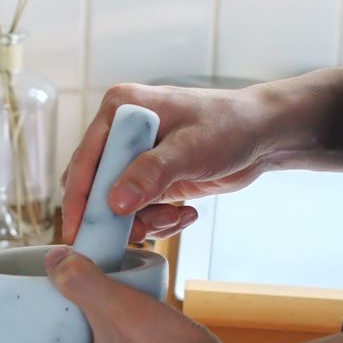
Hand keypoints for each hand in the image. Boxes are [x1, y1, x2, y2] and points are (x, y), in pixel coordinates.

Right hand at [62, 83, 273, 243]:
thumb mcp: (190, 148)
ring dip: (142, 222)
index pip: (85, 159)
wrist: (264, 135)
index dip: (78, 197)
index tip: (78, 230)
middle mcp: (121, 133)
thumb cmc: (230, 125)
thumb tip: (115, 202)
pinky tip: (183, 214)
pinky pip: (138, 212)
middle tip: (138, 231)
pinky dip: (157, 222)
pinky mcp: (149, 179)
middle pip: (94, 186)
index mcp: (120, 110)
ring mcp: (135, 158)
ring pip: (116, 205)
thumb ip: (151, 173)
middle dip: (115, 215)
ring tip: (173, 217)